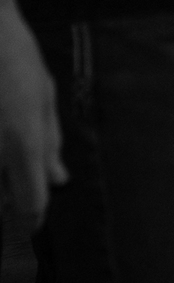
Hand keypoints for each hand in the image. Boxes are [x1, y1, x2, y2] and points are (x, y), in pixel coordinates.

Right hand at [0, 0, 65, 222]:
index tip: (32, 225)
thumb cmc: (13, 57)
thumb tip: (58, 180)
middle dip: (8, 207)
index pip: (30, 205)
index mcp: (22, 143)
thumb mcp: (43, 96)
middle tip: (16, 211)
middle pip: (0, 204)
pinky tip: (1, 140)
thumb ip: (49, 143)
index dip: (33, 220)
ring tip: (8, 169)